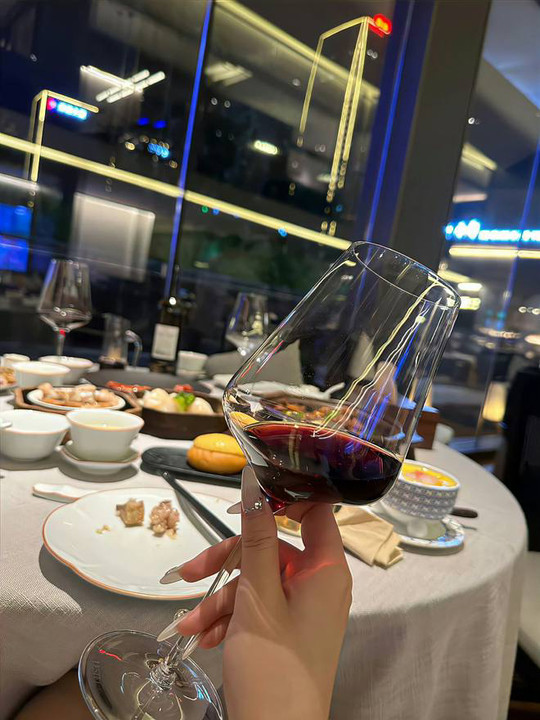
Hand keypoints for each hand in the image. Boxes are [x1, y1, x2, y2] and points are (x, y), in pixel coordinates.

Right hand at [176, 467, 351, 719]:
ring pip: (256, 582)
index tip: (247, 500)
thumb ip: (256, 538)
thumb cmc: (274, 665)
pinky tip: (203, 637)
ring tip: (189, 625)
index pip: (315, 512)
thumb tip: (255, 485)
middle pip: (271, 550)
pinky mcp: (285, 630)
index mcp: (326, 569)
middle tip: (191, 573)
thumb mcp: (258, 596)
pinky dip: (228, 618)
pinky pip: (256, 608)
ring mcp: (302, 609)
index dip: (283, 500)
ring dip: (219, 600)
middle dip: (227, 563)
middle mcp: (319, 584)